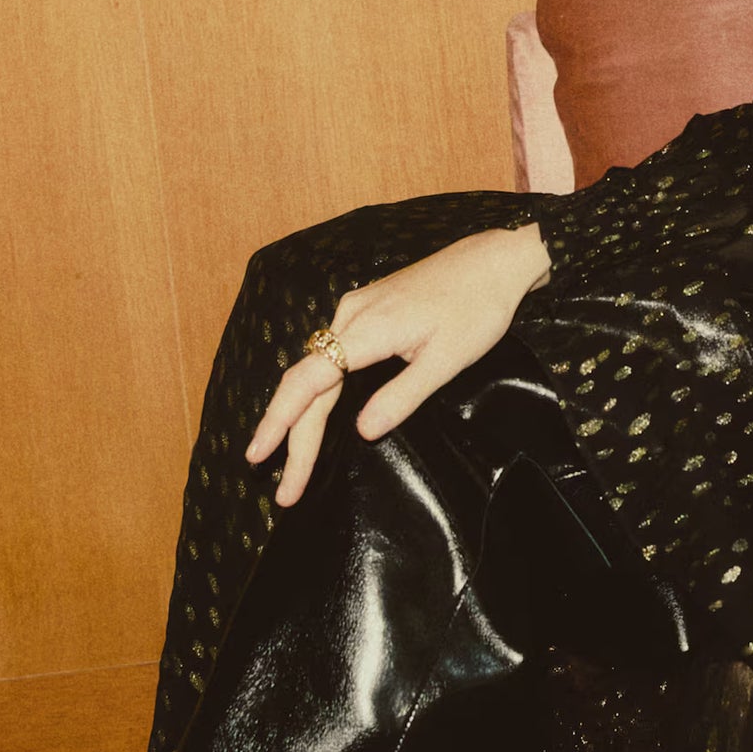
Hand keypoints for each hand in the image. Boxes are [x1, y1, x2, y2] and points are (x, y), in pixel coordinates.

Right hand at [244, 223, 550, 506]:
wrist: (493, 260)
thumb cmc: (477, 308)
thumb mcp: (446, 361)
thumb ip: (402, 396)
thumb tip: (362, 433)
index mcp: (368, 329)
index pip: (308, 382)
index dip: (280, 422)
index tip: (259, 456)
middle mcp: (350, 314)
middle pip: (307, 384)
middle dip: (291, 438)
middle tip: (286, 491)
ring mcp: (356, 308)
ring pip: (315, 370)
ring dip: (300, 418)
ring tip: (292, 464)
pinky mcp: (366, 308)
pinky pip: (328, 355)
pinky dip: (317, 391)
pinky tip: (314, 416)